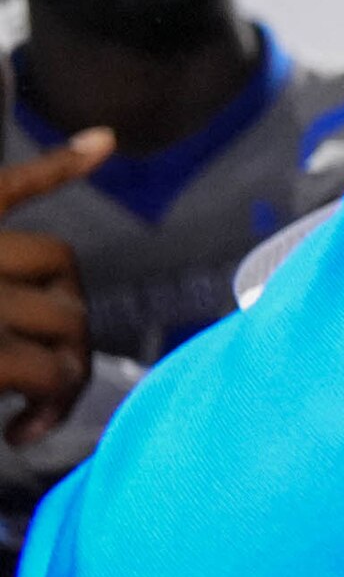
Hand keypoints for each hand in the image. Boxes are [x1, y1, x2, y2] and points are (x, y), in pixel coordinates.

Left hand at [0, 134, 109, 446]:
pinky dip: (60, 164)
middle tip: (31, 393)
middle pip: (70, 315)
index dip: (49, 409)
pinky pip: (18, 183)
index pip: (53, 370)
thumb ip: (0, 385)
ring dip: (59, 296)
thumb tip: (25, 412)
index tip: (20, 433)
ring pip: (58, 259)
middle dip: (63, 358)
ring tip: (33, 334)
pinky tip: (101, 143)